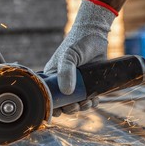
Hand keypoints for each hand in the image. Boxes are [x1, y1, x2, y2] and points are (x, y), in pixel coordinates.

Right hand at [44, 0, 116, 114]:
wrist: (95, 35)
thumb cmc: (78, 43)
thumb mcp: (69, 56)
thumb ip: (66, 71)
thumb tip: (67, 92)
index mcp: (53, 77)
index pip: (49, 97)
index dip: (54, 107)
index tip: (61, 111)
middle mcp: (63, 82)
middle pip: (64, 104)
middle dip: (70, 109)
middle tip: (77, 106)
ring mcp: (77, 84)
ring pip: (77, 103)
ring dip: (82, 107)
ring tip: (88, 102)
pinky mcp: (89, 84)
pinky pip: (89, 99)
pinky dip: (92, 102)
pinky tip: (95, 99)